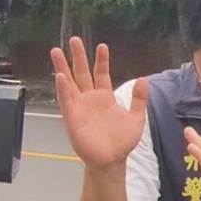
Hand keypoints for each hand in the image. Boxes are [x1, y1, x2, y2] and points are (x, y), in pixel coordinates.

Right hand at [50, 37, 147, 170]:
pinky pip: (66, 100)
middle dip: (78, 57)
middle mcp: (90, 99)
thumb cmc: (122, 142)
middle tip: (74, 39)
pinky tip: (60, 75)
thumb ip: (139, 99)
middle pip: (82, 73)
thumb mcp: (136, 118)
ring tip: (56, 51)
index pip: (102, 74)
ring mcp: (80, 107)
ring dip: (63, 67)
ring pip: (69, 83)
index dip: (101, 60)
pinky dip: (63, 88)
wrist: (112, 160)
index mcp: (105, 97)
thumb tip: (144, 79)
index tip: (102, 46)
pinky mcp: (72, 117)